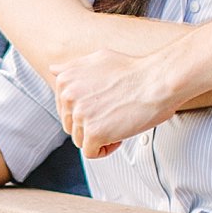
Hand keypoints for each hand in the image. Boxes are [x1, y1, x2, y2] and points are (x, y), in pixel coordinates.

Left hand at [54, 42, 183, 159]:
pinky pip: (91, 153)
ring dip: (99, 137)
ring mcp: (80, 114)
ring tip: (118, 123)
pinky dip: (105, 149)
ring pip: (80, 140)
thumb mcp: (98, 59)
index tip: (104, 106)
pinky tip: (119, 136)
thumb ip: (73, 67)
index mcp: (65, 79)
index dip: (86, 112)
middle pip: (71, 125)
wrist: (158, 81)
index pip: (64, 109)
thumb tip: (53, 69)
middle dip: (91, 125)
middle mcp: (67, 96)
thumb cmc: (134, 70)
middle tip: (114, 115)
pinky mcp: (94, 132)